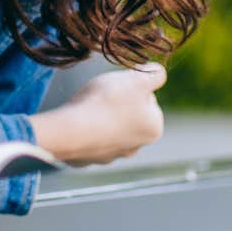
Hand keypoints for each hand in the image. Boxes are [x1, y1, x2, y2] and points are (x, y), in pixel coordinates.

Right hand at [30, 63, 166, 166]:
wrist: (71, 131)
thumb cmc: (106, 103)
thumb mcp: (136, 80)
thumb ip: (154, 74)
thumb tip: (159, 72)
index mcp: (153, 129)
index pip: (147, 99)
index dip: (132, 87)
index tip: (119, 87)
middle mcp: (137, 147)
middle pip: (129, 113)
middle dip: (118, 103)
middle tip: (103, 94)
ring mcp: (112, 155)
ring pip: (110, 126)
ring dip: (101, 115)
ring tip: (88, 106)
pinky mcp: (89, 158)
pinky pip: (90, 137)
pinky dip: (85, 128)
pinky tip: (78, 120)